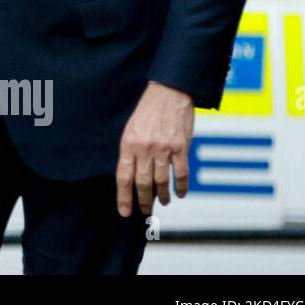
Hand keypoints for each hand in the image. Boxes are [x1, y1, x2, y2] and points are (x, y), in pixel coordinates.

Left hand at [116, 81, 193, 217]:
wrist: (168, 92)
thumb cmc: (148, 110)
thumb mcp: (131, 128)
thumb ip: (131, 150)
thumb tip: (133, 173)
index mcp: (128, 144)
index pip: (124, 176)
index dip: (124, 196)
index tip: (124, 211)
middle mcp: (144, 149)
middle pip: (143, 183)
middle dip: (143, 200)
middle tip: (145, 210)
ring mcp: (163, 149)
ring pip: (162, 181)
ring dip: (162, 196)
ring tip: (163, 202)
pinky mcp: (180, 147)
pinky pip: (180, 173)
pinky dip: (181, 187)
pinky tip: (180, 193)